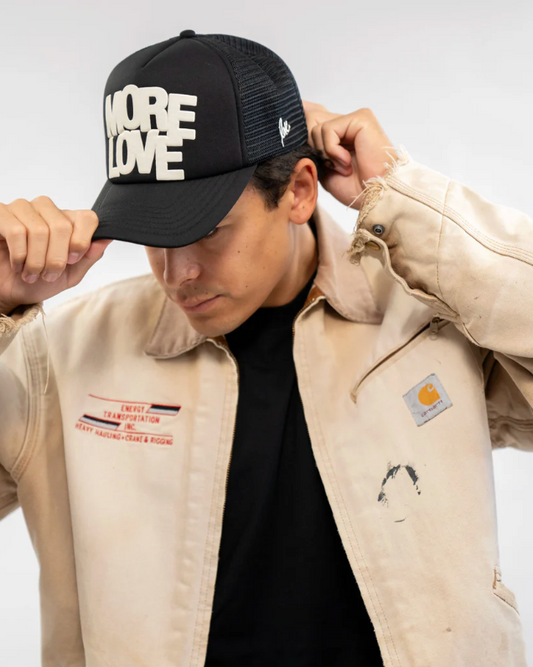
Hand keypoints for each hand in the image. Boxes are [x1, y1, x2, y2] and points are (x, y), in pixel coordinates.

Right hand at [0, 196, 112, 312]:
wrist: (10, 292)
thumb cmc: (39, 280)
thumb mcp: (70, 274)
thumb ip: (89, 256)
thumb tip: (106, 238)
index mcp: (68, 220)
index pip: (87, 217)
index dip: (82, 241)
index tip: (73, 260)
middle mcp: (46, 209)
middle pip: (62, 226)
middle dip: (56, 259)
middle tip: (47, 275)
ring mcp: (23, 208)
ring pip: (39, 230)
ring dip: (36, 261)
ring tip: (31, 274)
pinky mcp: (1, 213)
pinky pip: (16, 231)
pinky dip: (19, 255)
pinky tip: (17, 265)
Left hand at [302, 100, 398, 208]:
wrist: (375, 196)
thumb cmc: (355, 188)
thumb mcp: (324, 169)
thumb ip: (312, 151)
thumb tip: (294, 135)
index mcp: (340, 136)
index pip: (311, 122)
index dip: (302, 133)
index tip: (300, 147)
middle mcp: (347, 125)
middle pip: (310, 121)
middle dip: (314, 150)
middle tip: (332, 167)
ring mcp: (354, 120)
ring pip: (316, 128)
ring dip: (326, 154)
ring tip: (343, 167)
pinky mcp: (360, 118)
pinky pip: (328, 130)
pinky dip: (332, 151)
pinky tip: (347, 162)